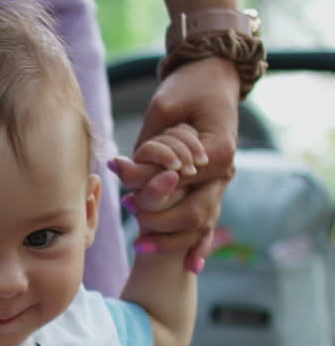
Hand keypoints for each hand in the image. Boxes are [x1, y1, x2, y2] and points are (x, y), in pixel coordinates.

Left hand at [111, 56, 238, 268]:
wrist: (212, 77)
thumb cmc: (186, 88)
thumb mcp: (163, 110)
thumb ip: (148, 146)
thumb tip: (120, 171)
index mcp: (218, 151)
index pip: (183, 185)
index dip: (155, 194)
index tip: (128, 199)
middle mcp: (225, 171)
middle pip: (195, 213)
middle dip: (160, 222)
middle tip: (131, 219)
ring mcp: (222, 182)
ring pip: (201, 224)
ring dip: (172, 240)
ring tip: (141, 245)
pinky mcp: (214, 188)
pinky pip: (210, 224)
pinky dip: (200, 246)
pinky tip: (192, 268)